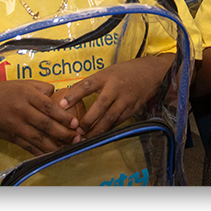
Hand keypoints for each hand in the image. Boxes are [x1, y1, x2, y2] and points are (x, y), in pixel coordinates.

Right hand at [0, 79, 80, 155]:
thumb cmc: (2, 92)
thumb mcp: (22, 83)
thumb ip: (41, 87)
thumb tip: (57, 93)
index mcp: (26, 94)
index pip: (48, 106)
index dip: (63, 116)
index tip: (75, 122)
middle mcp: (21, 110)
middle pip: (45, 124)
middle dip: (63, 133)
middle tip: (77, 138)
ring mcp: (15, 125)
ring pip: (38, 137)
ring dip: (55, 145)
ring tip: (68, 148)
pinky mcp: (11, 136)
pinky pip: (28, 146)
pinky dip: (40, 151)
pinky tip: (51, 154)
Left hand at [56, 55, 174, 138]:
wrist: (149, 73)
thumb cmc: (123, 72)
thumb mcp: (106, 72)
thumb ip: (90, 84)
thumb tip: (68, 96)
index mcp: (106, 76)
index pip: (87, 85)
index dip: (74, 95)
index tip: (61, 105)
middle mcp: (116, 88)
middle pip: (100, 106)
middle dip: (87, 120)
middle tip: (75, 130)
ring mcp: (125, 100)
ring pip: (110, 118)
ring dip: (97, 130)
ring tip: (85, 138)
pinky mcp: (132, 109)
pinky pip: (118, 122)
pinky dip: (108, 130)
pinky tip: (99, 136)